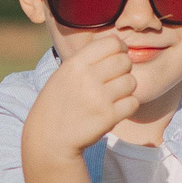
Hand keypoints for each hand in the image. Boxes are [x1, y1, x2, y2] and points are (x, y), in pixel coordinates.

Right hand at [22, 30, 141, 161]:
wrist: (48, 139)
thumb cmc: (57, 104)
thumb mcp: (63, 75)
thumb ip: (87, 60)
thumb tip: (117, 45)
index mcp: (75, 64)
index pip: (112, 43)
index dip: (119, 49)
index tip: (115, 59)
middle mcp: (87, 78)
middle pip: (125, 61)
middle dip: (124, 70)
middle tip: (114, 81)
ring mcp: (99, 98)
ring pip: (131, 82)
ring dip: (126, 90)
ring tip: (112, 97)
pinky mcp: (108, 117)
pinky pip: (133, 103)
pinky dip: (127, 106)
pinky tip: (115, 110)